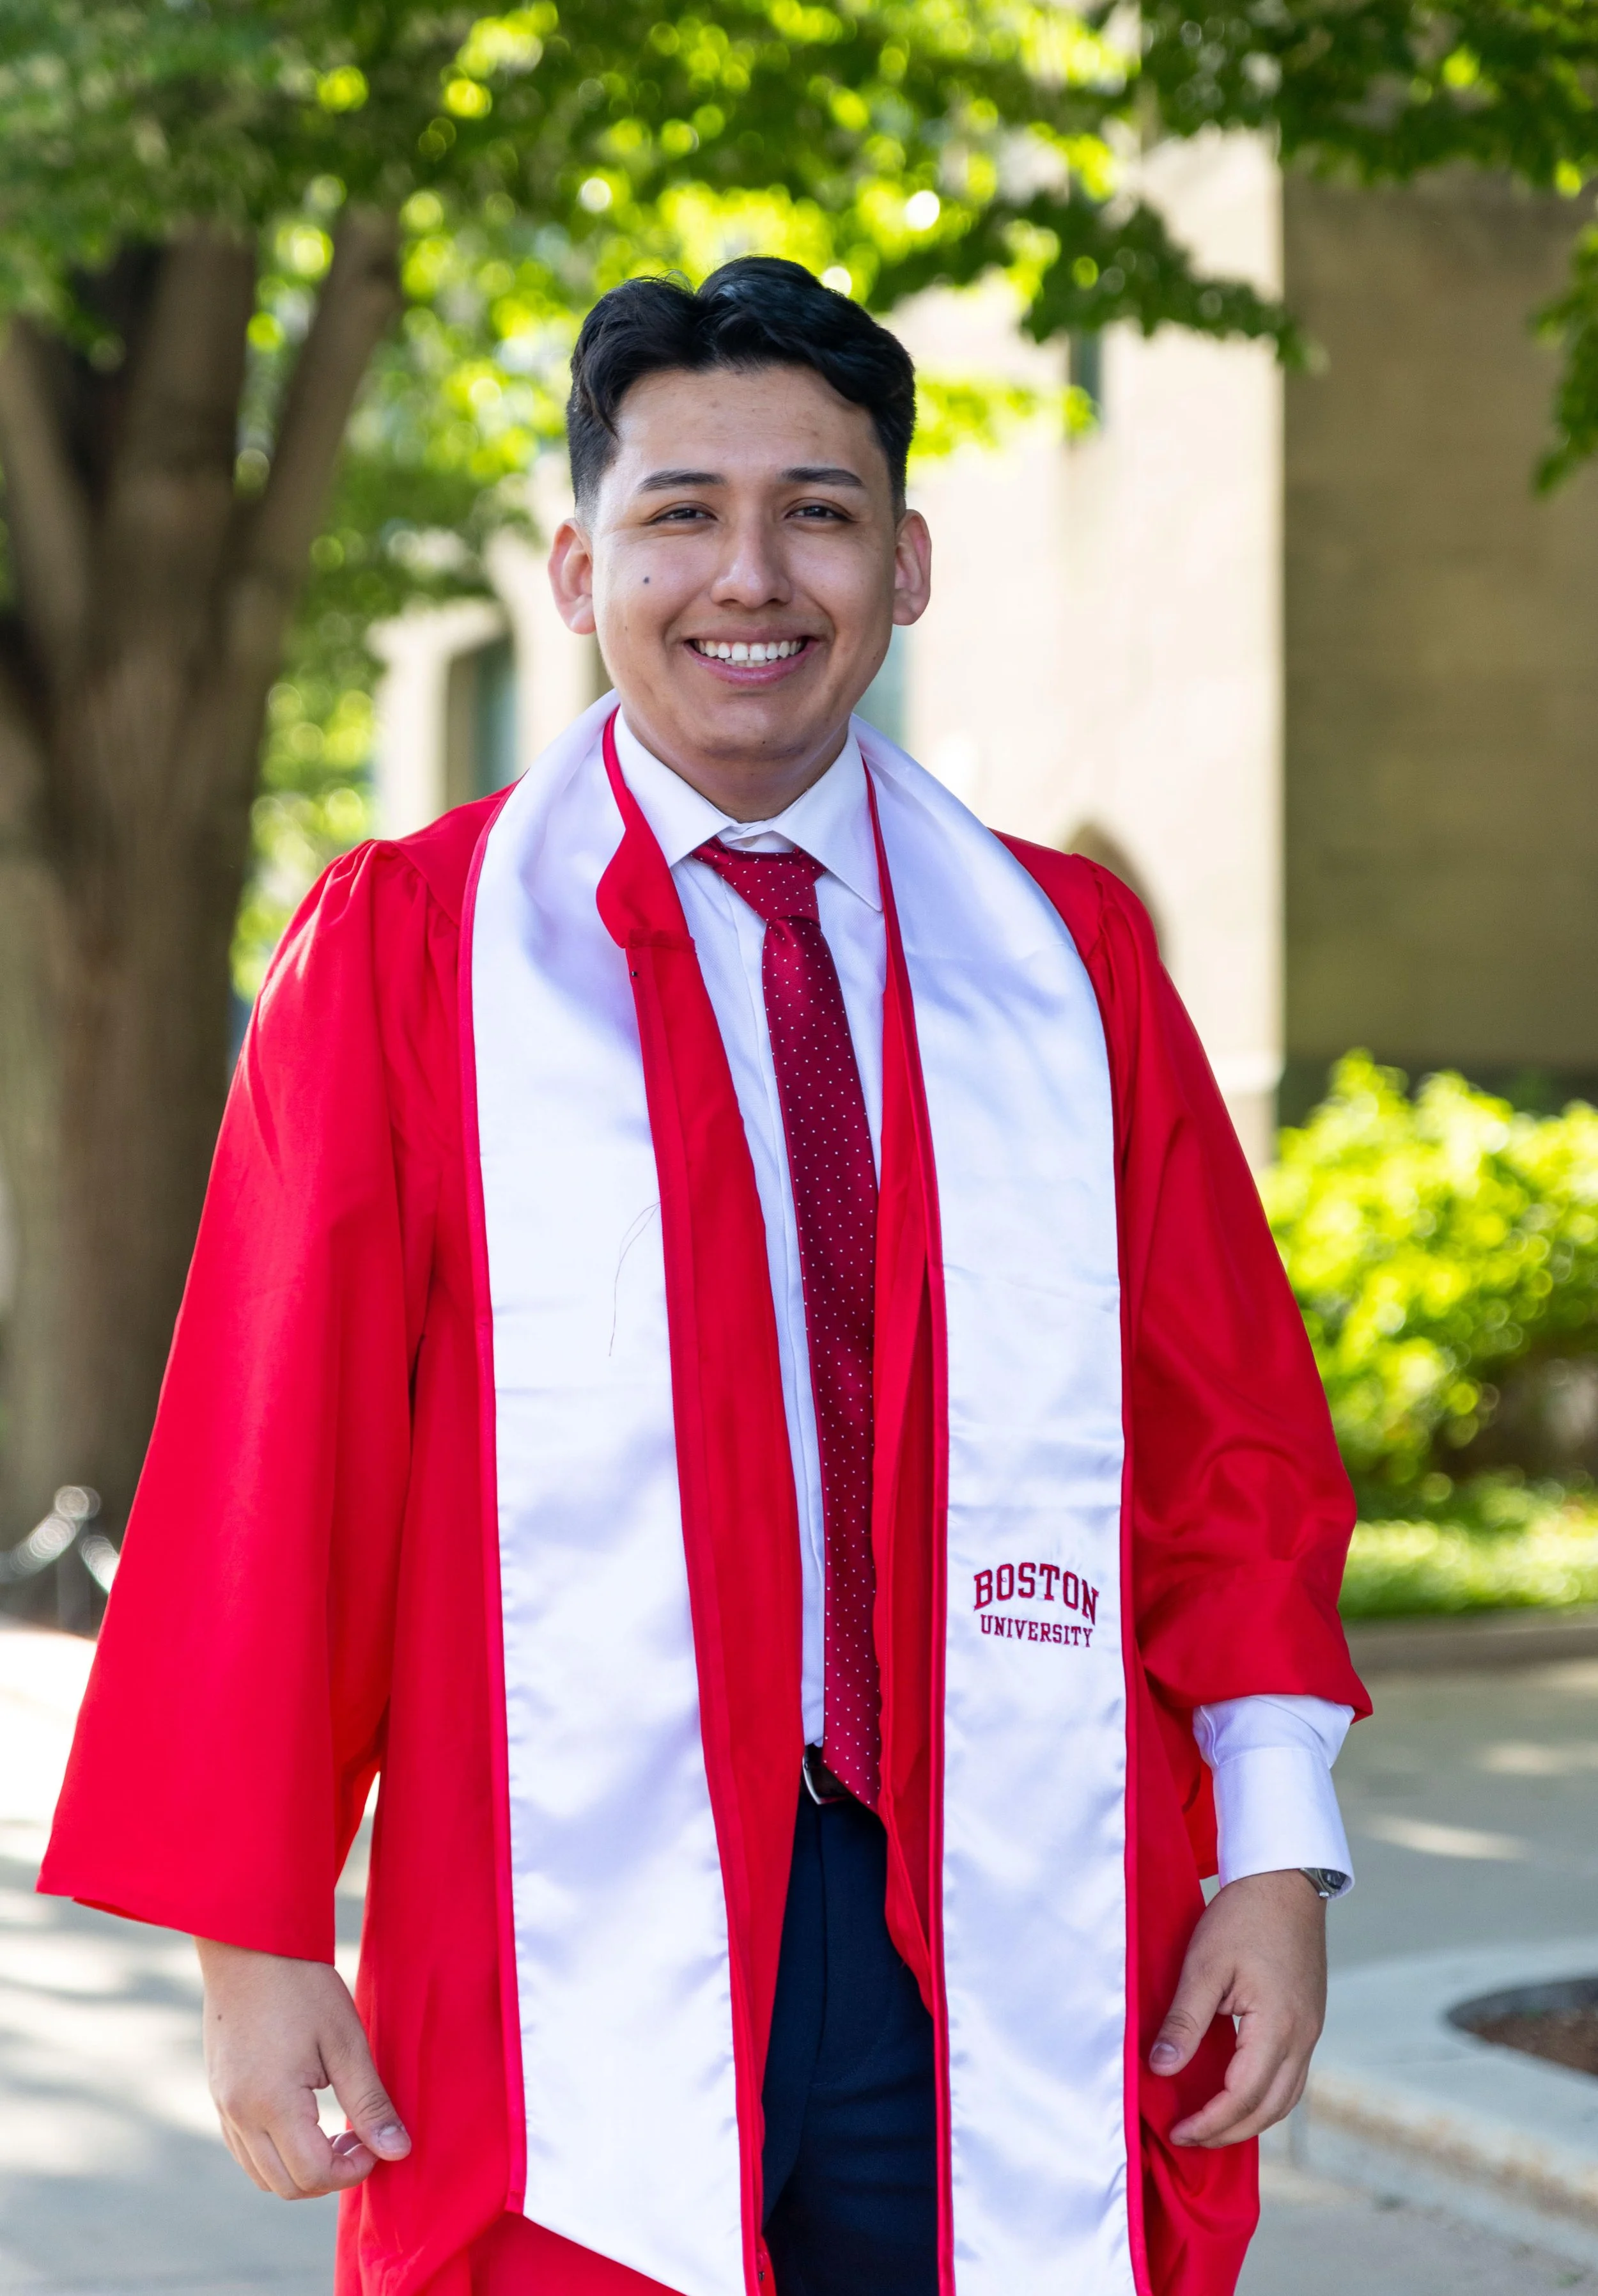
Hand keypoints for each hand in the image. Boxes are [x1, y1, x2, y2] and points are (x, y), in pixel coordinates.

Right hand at [196, 1938, 410, 2197]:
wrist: (250, 1944)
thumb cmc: (303, 1986)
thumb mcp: (346, 2041)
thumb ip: (370, 2102)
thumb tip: (398, 2151)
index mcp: (272, 2104)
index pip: (314, 2174)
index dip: (353, 2171)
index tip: (376, 2143)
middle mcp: (239, 2115)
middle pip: (285, 2185)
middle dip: (329, 2176)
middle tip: (360, 2137)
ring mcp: (223, 2107)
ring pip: (261, 2174)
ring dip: (301, 2169)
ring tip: (336, 2129)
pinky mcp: (218, 2095)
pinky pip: (244, 2150)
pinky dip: (276, 2152)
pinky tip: (305, 2118)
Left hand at [1148, 1868, 1326, 2146]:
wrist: (1286, 1881)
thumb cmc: (1244, 1916)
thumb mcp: (1204, 1965)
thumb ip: (1185, 2021)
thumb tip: (1161, 2068)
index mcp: (1278, 2027)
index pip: (1242, 2096)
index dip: (1209, 2122)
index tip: (1178, 2130)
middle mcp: (1303, 2037)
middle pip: (1269, 2109)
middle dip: (1228, 2132)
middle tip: (1188, 2137)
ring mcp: (1311, 2031)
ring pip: (1285, 2098)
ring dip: (1250, 2119)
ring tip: (1211, 2125)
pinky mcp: (1309, 2021)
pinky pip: (1291, 2076)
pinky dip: (1265, 2096)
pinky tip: (1239, 2093)